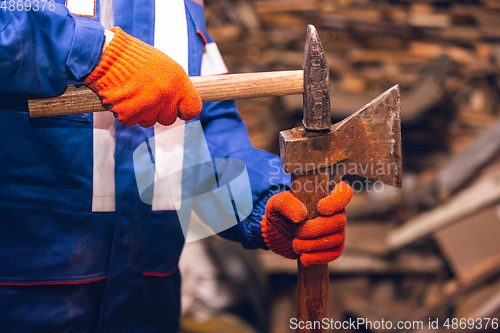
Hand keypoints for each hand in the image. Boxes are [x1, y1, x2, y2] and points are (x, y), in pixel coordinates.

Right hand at [85, 27, 201, 127]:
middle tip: (148, 96)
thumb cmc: (136, 57)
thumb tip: (182, 101)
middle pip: (169, 119)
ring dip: (142, 112)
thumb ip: (176, 86)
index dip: (185, 111)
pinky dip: (126, 112)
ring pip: (149, 122)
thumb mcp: (166, 66)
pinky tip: (123, 97)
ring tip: (134, 93)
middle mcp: (166, 98)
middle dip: (160, 111)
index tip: (180, 110)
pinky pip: (131, 121)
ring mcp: (148, 108)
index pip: (193, 109)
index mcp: (178, 84)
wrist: (107, 54)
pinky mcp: (129, 115)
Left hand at [261, 182, 352, 266]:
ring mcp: (336, 230)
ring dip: (313, 244)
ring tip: (296, 245)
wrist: (277, 234)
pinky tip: (304, 259)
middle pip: (340, 220)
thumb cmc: (280, 213)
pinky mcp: (333, 246)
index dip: (337, 201)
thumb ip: (287, 203)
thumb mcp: (277, 203)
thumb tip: (302, 216)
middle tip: (298, 232)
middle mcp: (335, 211)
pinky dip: (318, 257)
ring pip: (337, 238)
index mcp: (324, 195)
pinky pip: (335, 253)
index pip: (344, 192)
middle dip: (316, 229)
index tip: (320, 208)